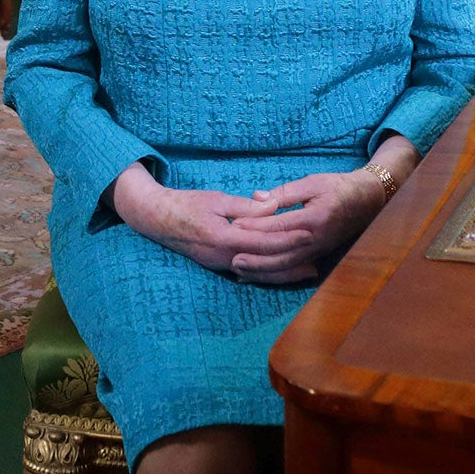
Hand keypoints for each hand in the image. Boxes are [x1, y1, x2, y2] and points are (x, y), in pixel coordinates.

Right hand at [110, 163, 315, 278]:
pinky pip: (247, 273)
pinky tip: (279, 273)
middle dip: (292, 265)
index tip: (309, 234)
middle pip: (265, 265)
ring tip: (306, 273)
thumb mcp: (217, 199)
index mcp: (224, 238)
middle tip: (317, 264)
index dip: (288, 239)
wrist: (157, 219)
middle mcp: (224, 257)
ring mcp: (220, 265)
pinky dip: (266, 274)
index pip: (264, 242)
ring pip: (258, 274)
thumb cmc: (187, 204)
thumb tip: (273, 207)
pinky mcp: (218, 265)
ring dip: (282, 274)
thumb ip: (246, 207)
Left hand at [229, 135, 420, 284]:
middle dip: (255, 258)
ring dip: (262, 271)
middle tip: (231, 258)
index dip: (256, 226)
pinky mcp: (318, 256)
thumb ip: (284, 192)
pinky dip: (274, 275)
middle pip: (281, 254)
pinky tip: (256, 276)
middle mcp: (316, 240)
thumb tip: (257, 197)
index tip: (234, 225)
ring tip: (238, 271)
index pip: (280, 225)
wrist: (368, 201)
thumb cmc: (338, 187)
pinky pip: (293, 270)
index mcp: (314, 218)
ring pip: (286, 267)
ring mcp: (318, 251)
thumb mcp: (312, 182)